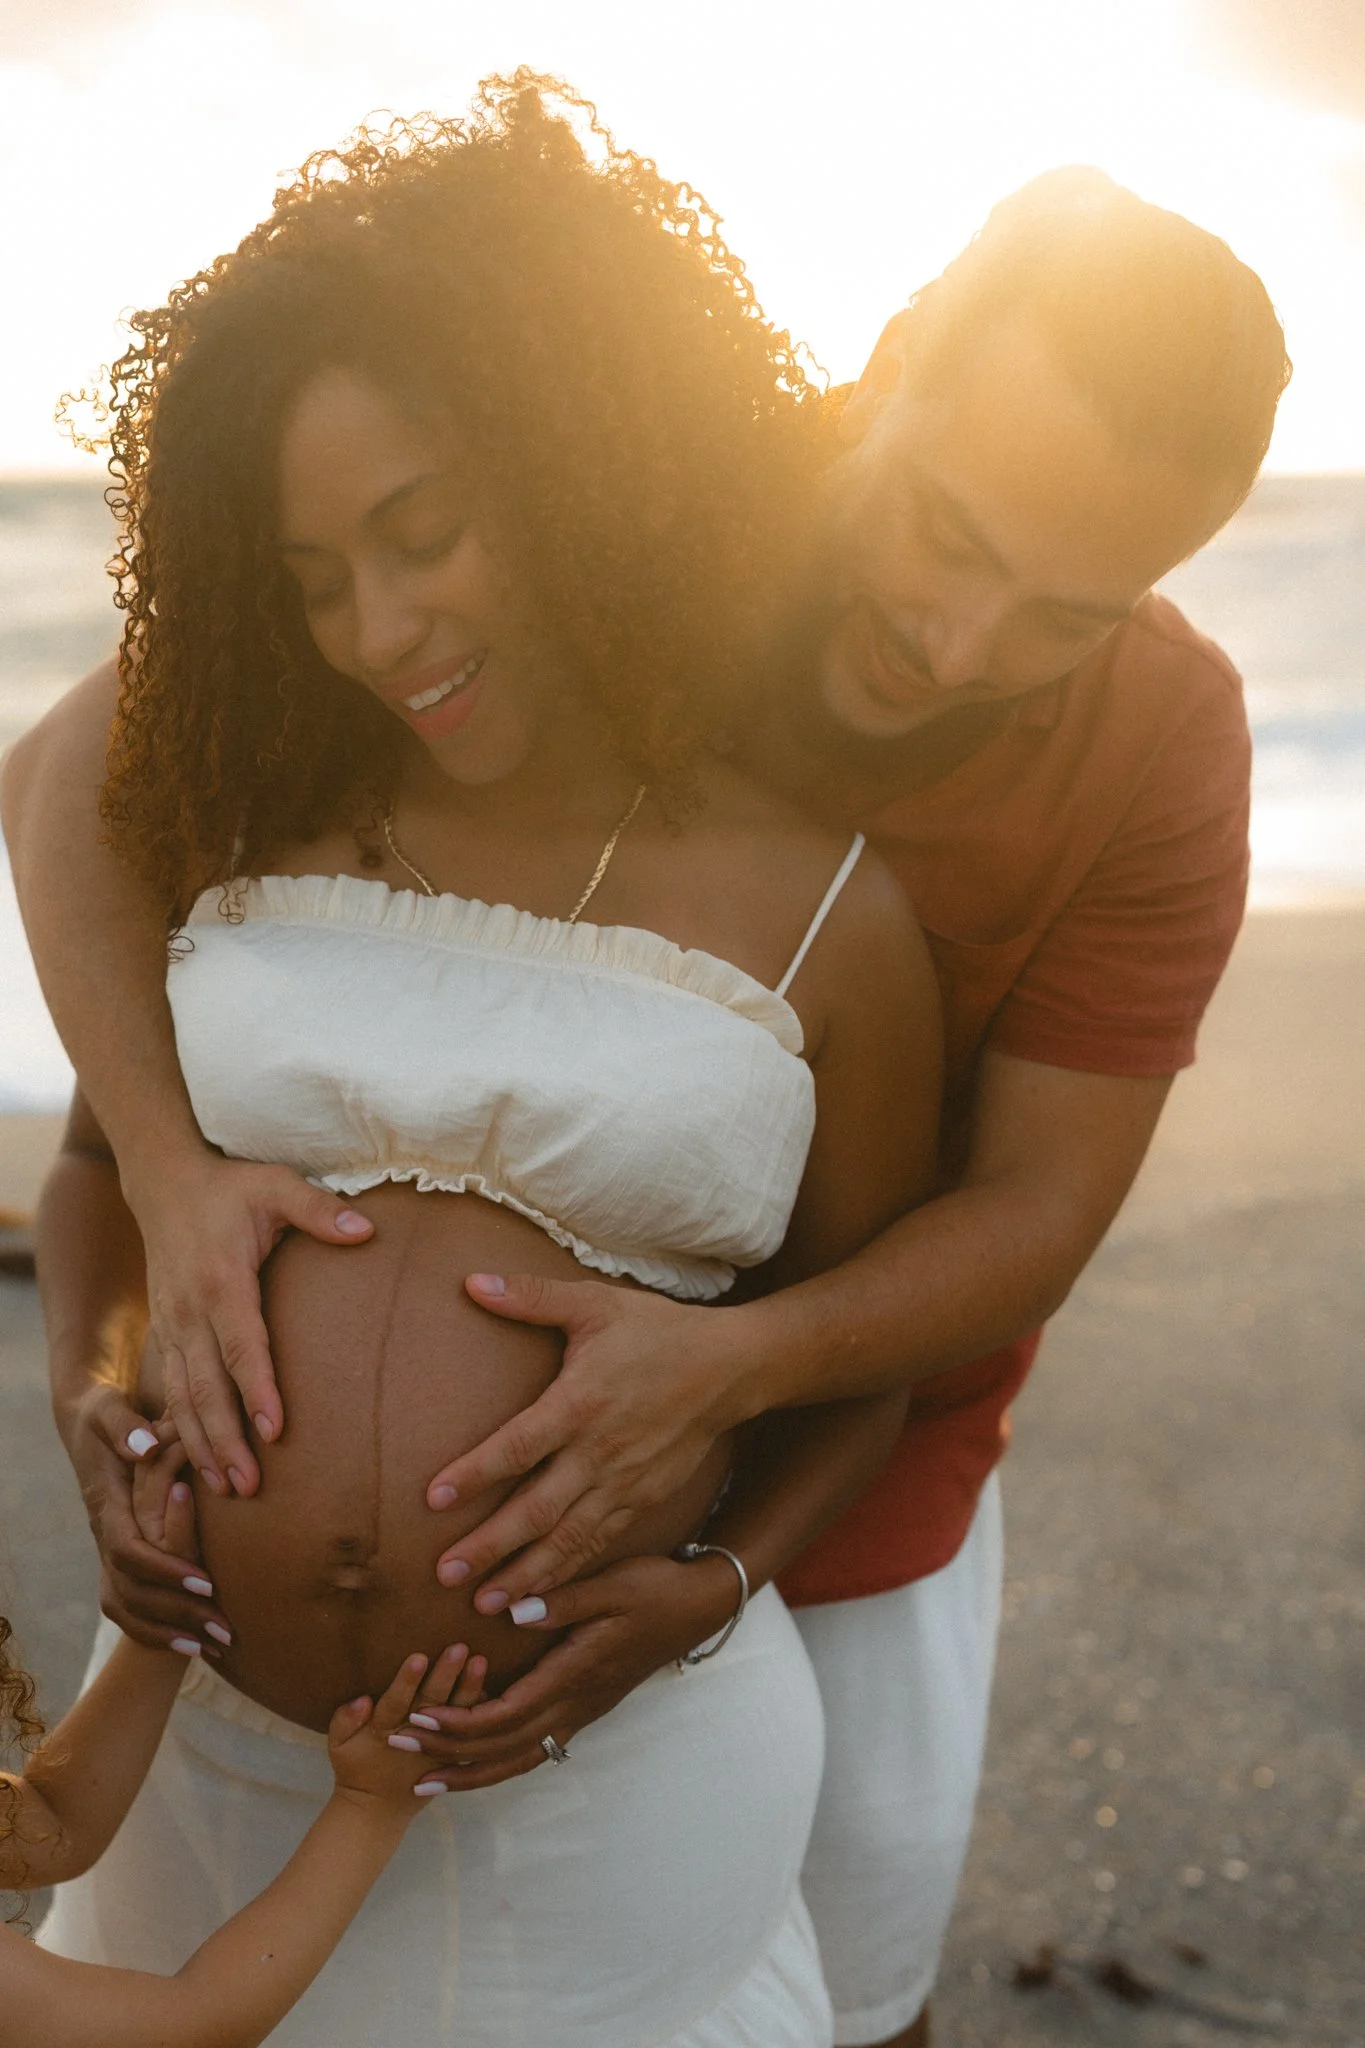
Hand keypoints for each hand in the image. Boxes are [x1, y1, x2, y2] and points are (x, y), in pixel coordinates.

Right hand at [64, 1388, 232, 1655]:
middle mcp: (104, 1533)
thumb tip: (148, 1449)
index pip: (129, 1550)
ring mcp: (106, 1549)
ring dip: (171, 1629)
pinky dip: (157, 1630)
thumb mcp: (107, 1410)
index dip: (165, 1568)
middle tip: (225, 1627)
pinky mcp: (116, 1557)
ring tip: (217, 1644)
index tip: (206, 1580)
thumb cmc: (101, 1413)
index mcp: (107, 1504)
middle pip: (132, 1589)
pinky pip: (128, 1606)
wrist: (80, 1424)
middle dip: (178, 1611)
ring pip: (129, 1605)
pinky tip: (192, 1644)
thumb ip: (124, 1427)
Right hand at [129, 1152, 372, 1497]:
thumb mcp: (276, 1185)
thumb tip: (368, 1230)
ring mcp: (171, 1324)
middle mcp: (189, 1311)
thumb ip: (319, 1209)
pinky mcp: (164, 1331)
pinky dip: (181, 1429)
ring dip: (201, 1445)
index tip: (275, 1430)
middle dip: (225, 1439)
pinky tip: (197, 1463)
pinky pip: (169, 1389)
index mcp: (221, 1281)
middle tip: (249, 1485)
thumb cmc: (230, 1186)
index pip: (240, 1344)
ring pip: (181, 1396)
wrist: (164, 1182)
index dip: (256, 1389)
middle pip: (205, 1386)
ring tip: (226, 1489)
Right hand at [328, 1646, 489, 1807]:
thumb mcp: (338, 1746)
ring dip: (468, 1689)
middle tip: (459, 1647)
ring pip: (456, 1718)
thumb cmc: (357, 1766)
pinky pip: (470, 1735)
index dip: (406, 1682)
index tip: (419, 1656)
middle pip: (431, 1705)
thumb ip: (344, 1721)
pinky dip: (482, 1713)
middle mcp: (414, 1739)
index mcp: (384, 1733)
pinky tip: (495, 1687)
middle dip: (446, 1676)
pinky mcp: (452, 1756)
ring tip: (480, 1661)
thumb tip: (362, 1700)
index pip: (395, 1703)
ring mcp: (437, 1749)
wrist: (377, 1810)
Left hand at [400, 1553, 739, 1790]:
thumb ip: (560, 1600)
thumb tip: (509, 1610)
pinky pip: (536, 1748)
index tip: (416, 1720)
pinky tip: (477, 1762)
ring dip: (471, 1771)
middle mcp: (577, 1704)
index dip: (458, 1724)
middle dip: (449, 1753)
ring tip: (426, 1781)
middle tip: (396, 1748)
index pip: (507, 1715)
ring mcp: (583, 1711)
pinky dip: (500, 1762)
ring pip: (521, 1758)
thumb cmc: (653, 1589)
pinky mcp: (586, 1707)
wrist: (695, 1606)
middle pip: (505, 1748)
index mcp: (575, 1675)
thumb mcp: (610, 1584)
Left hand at [427, 1275, 755, 1605]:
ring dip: (524, 1575)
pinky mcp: (643, 1501)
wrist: (730, 1367)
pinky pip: (598, 1545)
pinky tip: (538, 1597)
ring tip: (483, 1605)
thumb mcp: (596, 1303)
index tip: (432, 1500)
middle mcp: (600, 1452)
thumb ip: (532, 1296)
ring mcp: (624, 1483)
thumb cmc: (658, 1331)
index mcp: (580, 1404)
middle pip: (536, 1510)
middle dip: (489, 1546)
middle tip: (443, 1575)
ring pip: (567, 1540)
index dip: (473, 1475)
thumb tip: (470, 1281)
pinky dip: (567, 1575)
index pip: (517, 1447)